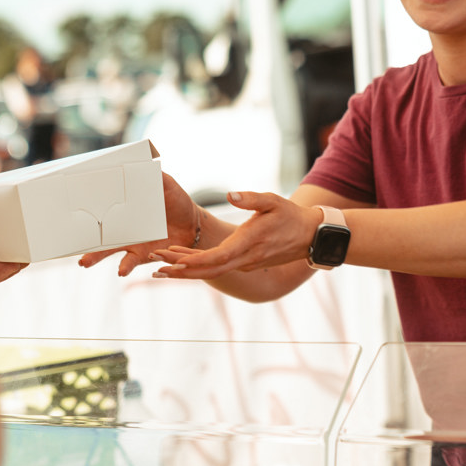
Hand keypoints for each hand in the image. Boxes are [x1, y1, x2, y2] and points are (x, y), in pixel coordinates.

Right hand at [79, 172, 199, 276]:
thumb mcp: (167, 184)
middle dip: (81, 236)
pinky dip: (124, 267)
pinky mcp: (141, 256)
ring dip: (94, 256)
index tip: (70, 206)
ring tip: (83, 262)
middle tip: (68, 240)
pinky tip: (120, 270)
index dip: (86, 207)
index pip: (101, 206)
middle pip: (96, 231)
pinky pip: (129, 262)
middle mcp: (122, 226)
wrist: (195, 227)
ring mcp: (129, 242)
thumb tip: (144, 161)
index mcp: (124, 207)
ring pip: (106, 251)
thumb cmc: (178, 202)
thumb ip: (154, 176)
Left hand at [148, 190, 318, 279]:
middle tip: (154, 267)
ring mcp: (245, 263)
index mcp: (248, 244)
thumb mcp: (273, 201)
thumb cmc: (291, 216)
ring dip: (187, 270)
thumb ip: (251, 198)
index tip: (170, 259)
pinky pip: (219, 267)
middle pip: (207, 269)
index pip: (214, 258)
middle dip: (180, 269)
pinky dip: (199, 267)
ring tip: (161, 266)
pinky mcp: (245, 262)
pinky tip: (184, 263)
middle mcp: (244, 259)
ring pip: (211, 270)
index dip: (190, 261)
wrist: (311, 236)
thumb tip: (230, 195)